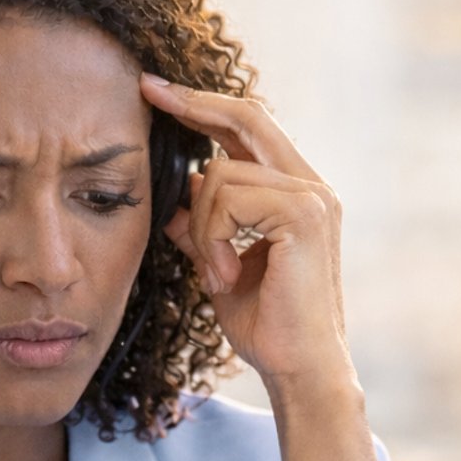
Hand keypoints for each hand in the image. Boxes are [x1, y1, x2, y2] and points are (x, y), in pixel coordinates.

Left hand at [139, 72, 355, 395]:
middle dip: (192, 103)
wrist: (299, 370)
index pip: (250, 130)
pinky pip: (226, 198)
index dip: (205, 107)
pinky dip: (211, 238)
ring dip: (201, 226)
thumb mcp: (220, 266)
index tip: (159, 91)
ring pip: (220, 173)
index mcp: (298, 194)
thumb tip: (176, 196)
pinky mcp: (302, 214)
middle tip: (148, 90)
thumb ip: (204, 226)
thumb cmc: (267, 326)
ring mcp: (312, 197)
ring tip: (216, 273)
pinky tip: (225, 277)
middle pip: (246, 117)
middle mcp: (312, 187)